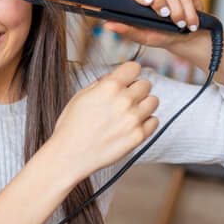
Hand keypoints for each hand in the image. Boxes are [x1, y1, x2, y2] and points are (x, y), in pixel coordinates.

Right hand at [47, 61, 158, 180]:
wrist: (69, 155)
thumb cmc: (71, 126)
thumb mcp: (80, 96)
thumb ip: (101, 83)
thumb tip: (116, 76)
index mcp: (109, 87)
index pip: (134, 67)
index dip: (129, 73)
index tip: (126, 80)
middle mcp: (124, 100)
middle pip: (146, 84)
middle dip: (136, 89)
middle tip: (124, 100)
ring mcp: (133, 119)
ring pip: (154, 101)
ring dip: (143, 105)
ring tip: (129, 113)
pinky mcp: (138, 136)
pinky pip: (154, 121)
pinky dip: (146, 122)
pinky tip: (131, 126)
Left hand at [103, 0, 207, 49]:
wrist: (187, 37)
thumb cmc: (162, 35)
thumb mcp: (144, 37)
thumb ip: (127, 30)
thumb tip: (107, 25)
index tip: (145, 3)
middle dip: (158, 0)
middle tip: (165, 16)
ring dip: (175, 7)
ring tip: (180, 23)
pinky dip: (188, 7)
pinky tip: (190, 20)